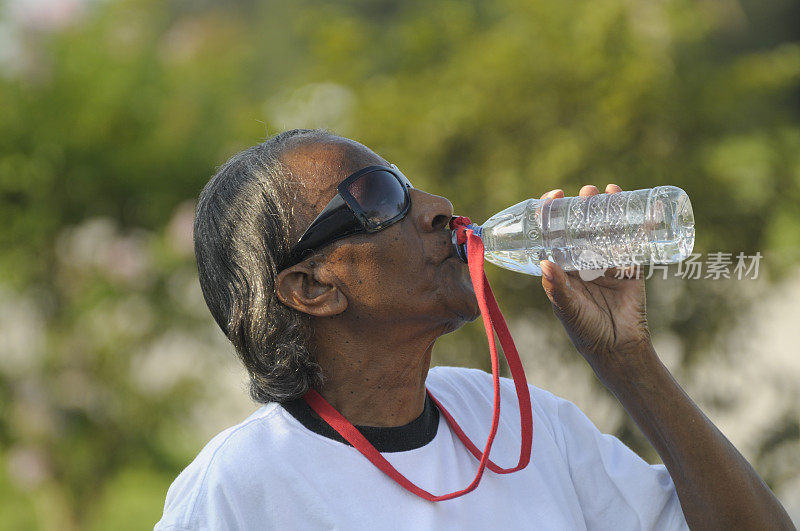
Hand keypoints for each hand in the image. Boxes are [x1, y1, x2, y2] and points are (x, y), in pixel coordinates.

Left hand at [538, 185, 652, 383]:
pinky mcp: (631, 267)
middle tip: (587, 193)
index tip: (554, 198)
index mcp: (563, 266)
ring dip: (608, 209)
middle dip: (583, 207)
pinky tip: (646, 208)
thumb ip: (557, 288)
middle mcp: (584, 260)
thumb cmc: (585, 330)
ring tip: (609, 192)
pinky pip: (635, 242)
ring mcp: (608, 261)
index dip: (552, 214)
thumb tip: (545, 262)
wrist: (618, 348)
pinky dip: (641, 225)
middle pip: (582, 226)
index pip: (554, 234)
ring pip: (607, 229)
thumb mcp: (567, 308)